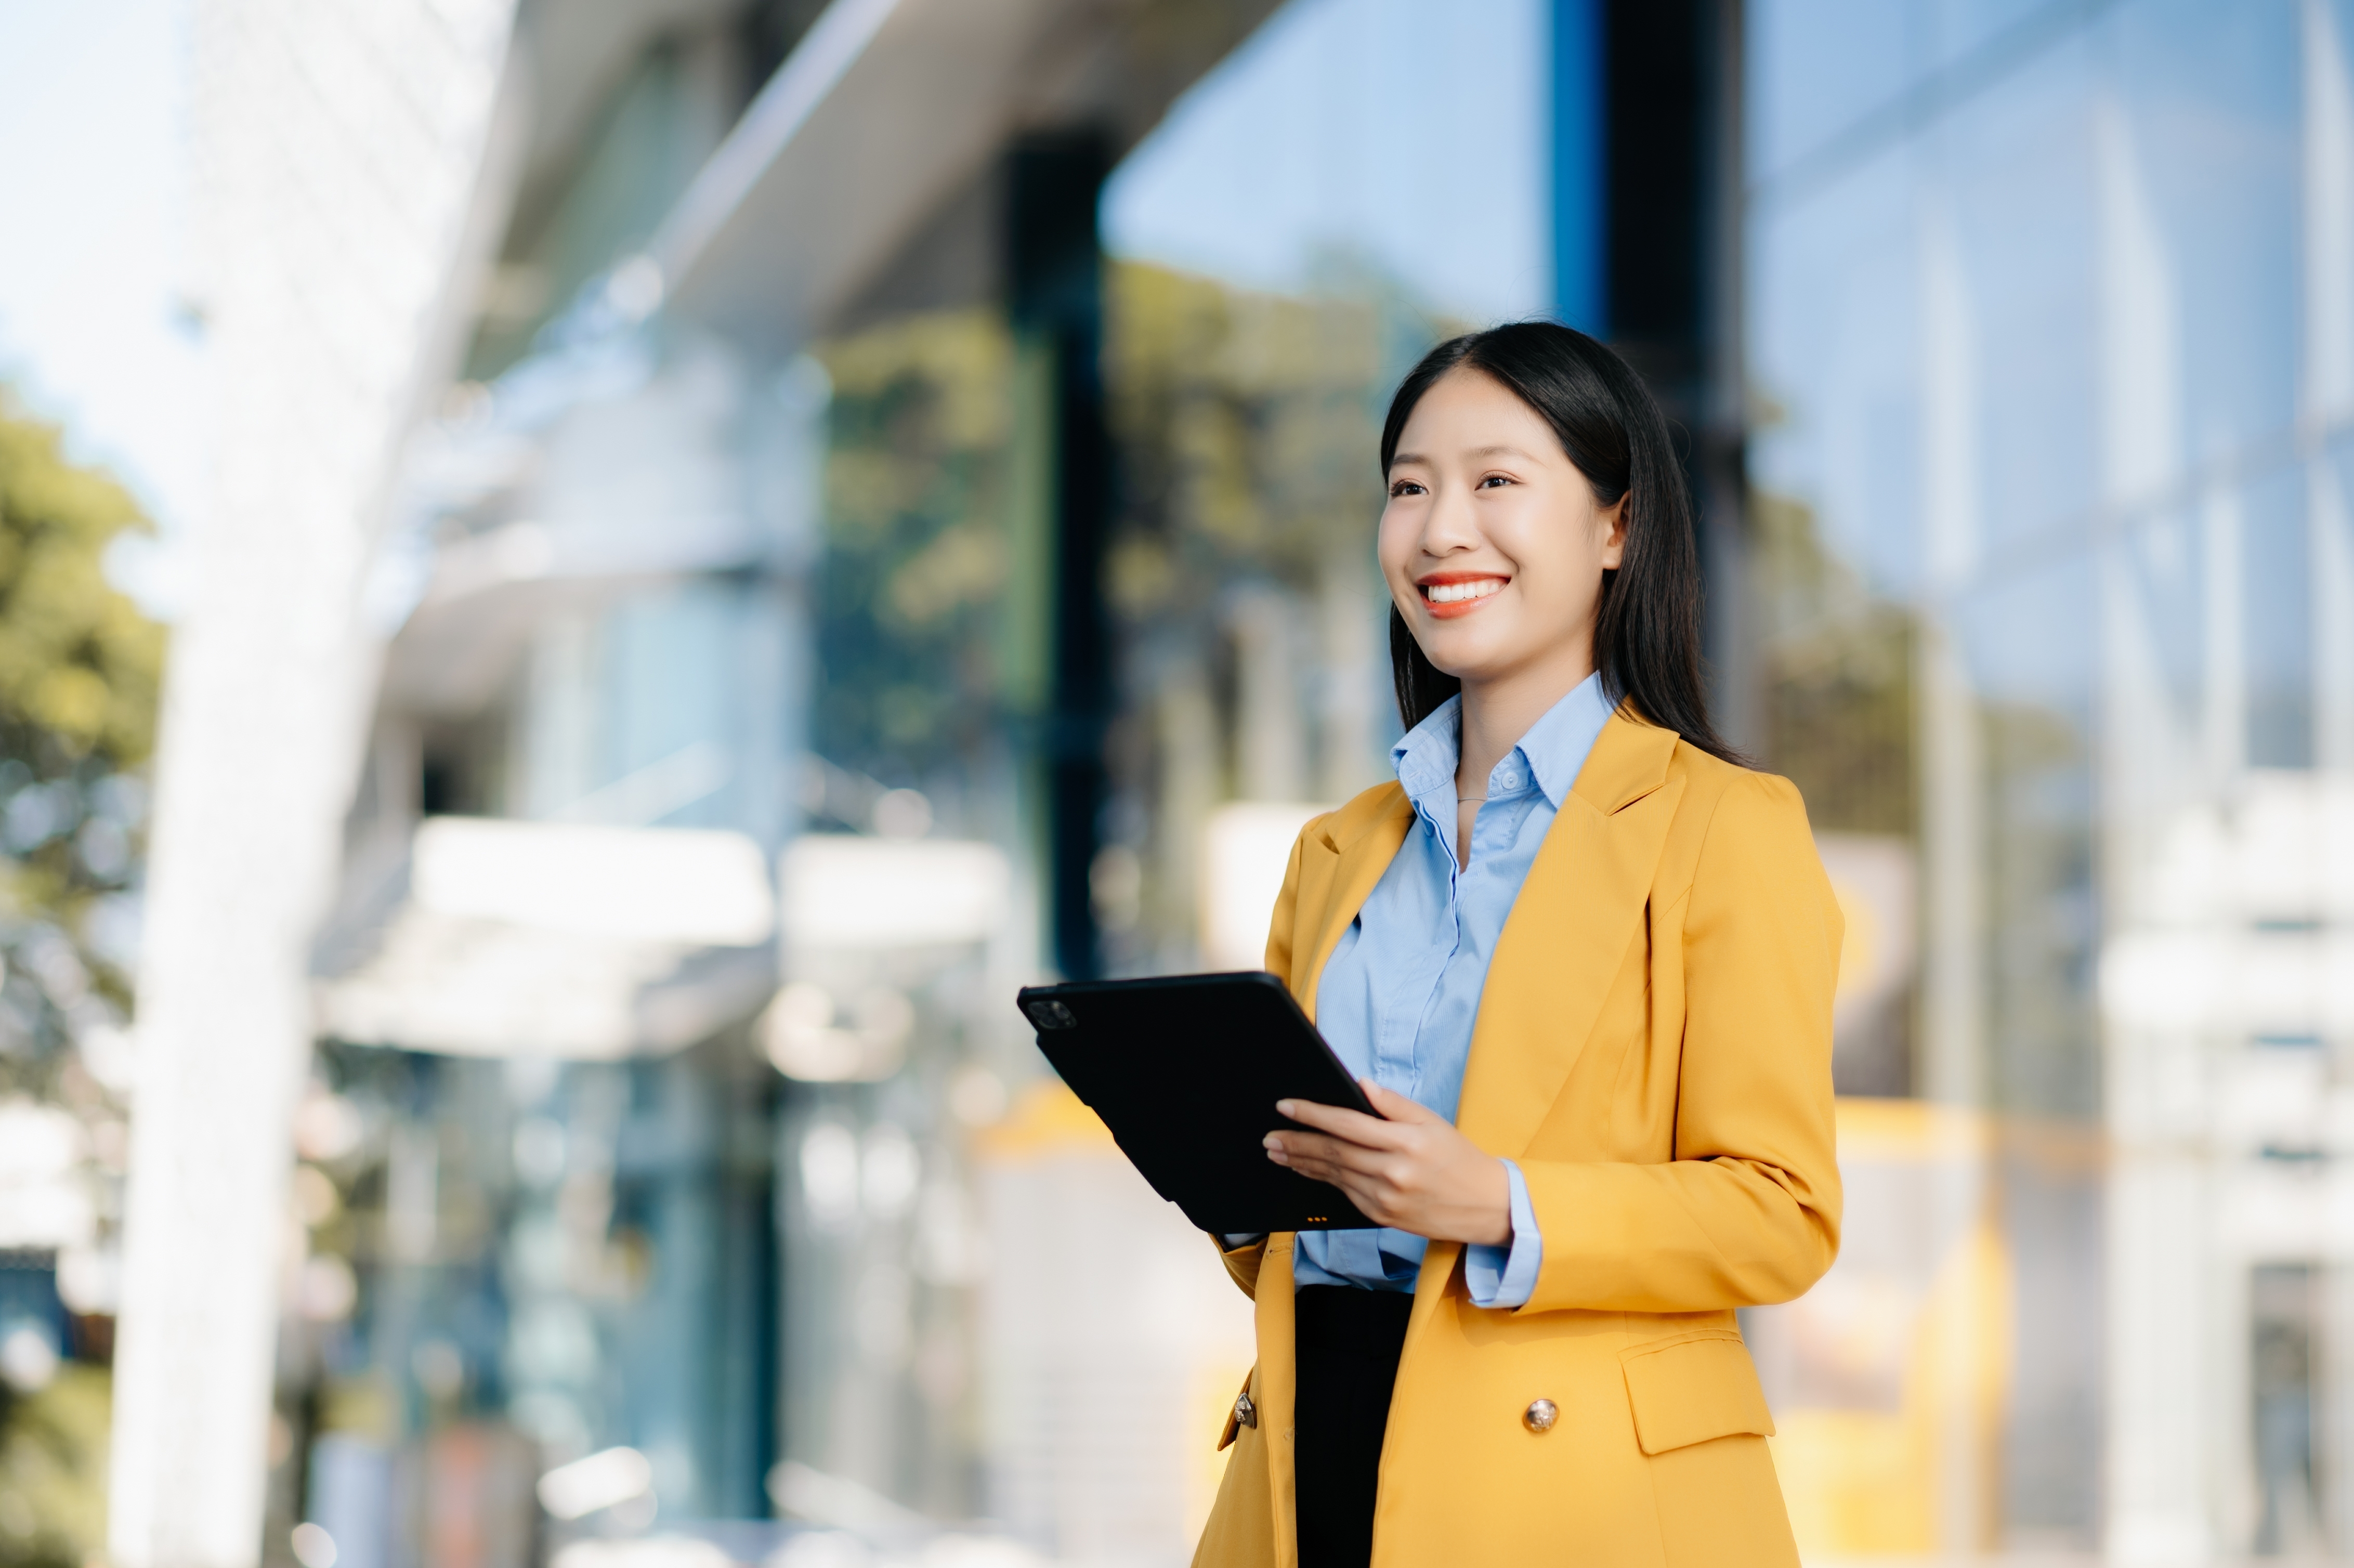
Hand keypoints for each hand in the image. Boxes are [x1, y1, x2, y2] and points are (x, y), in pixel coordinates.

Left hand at [1265, 1081, 1511, 1245]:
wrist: (1487, 1207)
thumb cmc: (1459, 1158)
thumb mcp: (1432, 1121)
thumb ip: (1393, 1103)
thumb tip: (1359, 1085)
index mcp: (1406, 1142)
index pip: (1347, 1124)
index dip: (1312, 1115)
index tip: (1285, 1107)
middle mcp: (1393, 1173)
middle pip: (1333, 1153)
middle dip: (1297, 1142)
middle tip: (1270, 1136)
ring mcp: (1386, 1199)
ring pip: (1333, 1176)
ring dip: (1302, 1163)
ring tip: (1278, 1152)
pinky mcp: (1383, 1217)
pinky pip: (1345, 1194)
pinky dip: (1323, 1180)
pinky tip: (1307, 1171)